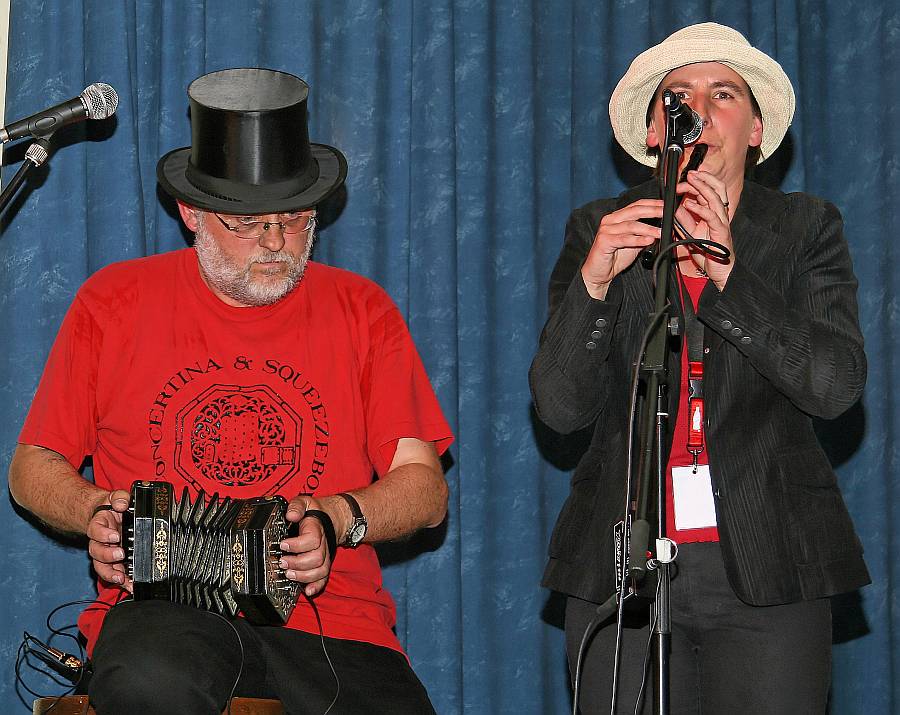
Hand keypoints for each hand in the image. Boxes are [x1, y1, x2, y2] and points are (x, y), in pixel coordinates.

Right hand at [86, 490, 131, 591]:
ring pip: (101, 566)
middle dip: (107, 556)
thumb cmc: (113, 507)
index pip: (95, 530)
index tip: (115, 536)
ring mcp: (105, 552)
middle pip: (96, 552)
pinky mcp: (113, 561)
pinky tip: (129, 585)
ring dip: (111, 574)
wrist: (108, 514)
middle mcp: (99, 541)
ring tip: (122, 579)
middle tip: (120, 555)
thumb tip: (122, 504)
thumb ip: (120, 498)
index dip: (103, 534)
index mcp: (98, 525)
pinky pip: (113, 572)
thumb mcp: (117, 497)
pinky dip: (121, 581)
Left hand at [281, 496, 332, 596]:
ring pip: (320, 570)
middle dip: (297, 563)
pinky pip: (324, 577)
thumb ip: (296, 506)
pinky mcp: (323, 563)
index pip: (312, 539)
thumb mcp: (304, 502)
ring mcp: (324, 555)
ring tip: (288, 574)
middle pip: (316, 558)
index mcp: (316, 529)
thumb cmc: (313, 512)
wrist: (330, 518)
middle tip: (283, 562)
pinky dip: (316, 586)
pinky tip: (307, 591)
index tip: (283, 544)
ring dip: (303, 576)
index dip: (297, 544)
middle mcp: (322, 544)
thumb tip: (290, 515)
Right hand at [581, 199, 662, 298]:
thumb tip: (662, 228)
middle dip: (653, 211)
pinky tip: (649, 241)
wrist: (599, 273)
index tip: (667, 206)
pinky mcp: (604, 241)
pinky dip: (638, 239)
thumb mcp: (635, 243)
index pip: (637, 205)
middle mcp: (610, 220)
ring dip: (648, 229)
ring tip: (661, 232)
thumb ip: (645, 234)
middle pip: (635, 211)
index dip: (652, 204)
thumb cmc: (614, 257)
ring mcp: (606, 230)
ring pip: (631, 225)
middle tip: (667, 214)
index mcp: (617, 217)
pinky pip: (624, 239)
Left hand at [676, 170, 733, 289]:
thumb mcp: (690, 232)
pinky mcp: (721, 231)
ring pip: (715, 198)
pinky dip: (700, 208)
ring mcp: (722, 222)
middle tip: (689, 173)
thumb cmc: (708, 252)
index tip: (682, 182)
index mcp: (713, 213)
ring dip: (701, 188)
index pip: (708, 191)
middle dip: (703, 179)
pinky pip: (711, 216)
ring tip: (689, 182)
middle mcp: (720, 215)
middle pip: (716, 189)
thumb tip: (673, 208)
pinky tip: (689, 204)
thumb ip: (683, 220)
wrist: (719, 271)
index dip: (697, 184)